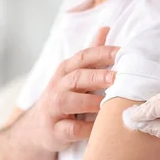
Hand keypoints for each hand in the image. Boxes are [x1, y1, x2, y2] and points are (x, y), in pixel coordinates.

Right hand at [26, 28, 118, 151]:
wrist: (36, 129)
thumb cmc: (63, 99)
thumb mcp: (74, 75)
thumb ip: (90, 55)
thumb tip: (105, 28)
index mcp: (66, 71)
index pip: (83, 57)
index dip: (102, 53)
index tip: (123, 53)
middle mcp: (58, 87)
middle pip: (76, 77)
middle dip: (96, 77)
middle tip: (116, 78)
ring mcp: (54, 109)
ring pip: (69, 101)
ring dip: (89, 102)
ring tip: (107, 105)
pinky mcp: (55, 131)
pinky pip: (70, 129)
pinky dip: (85, 129)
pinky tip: (98, 129)